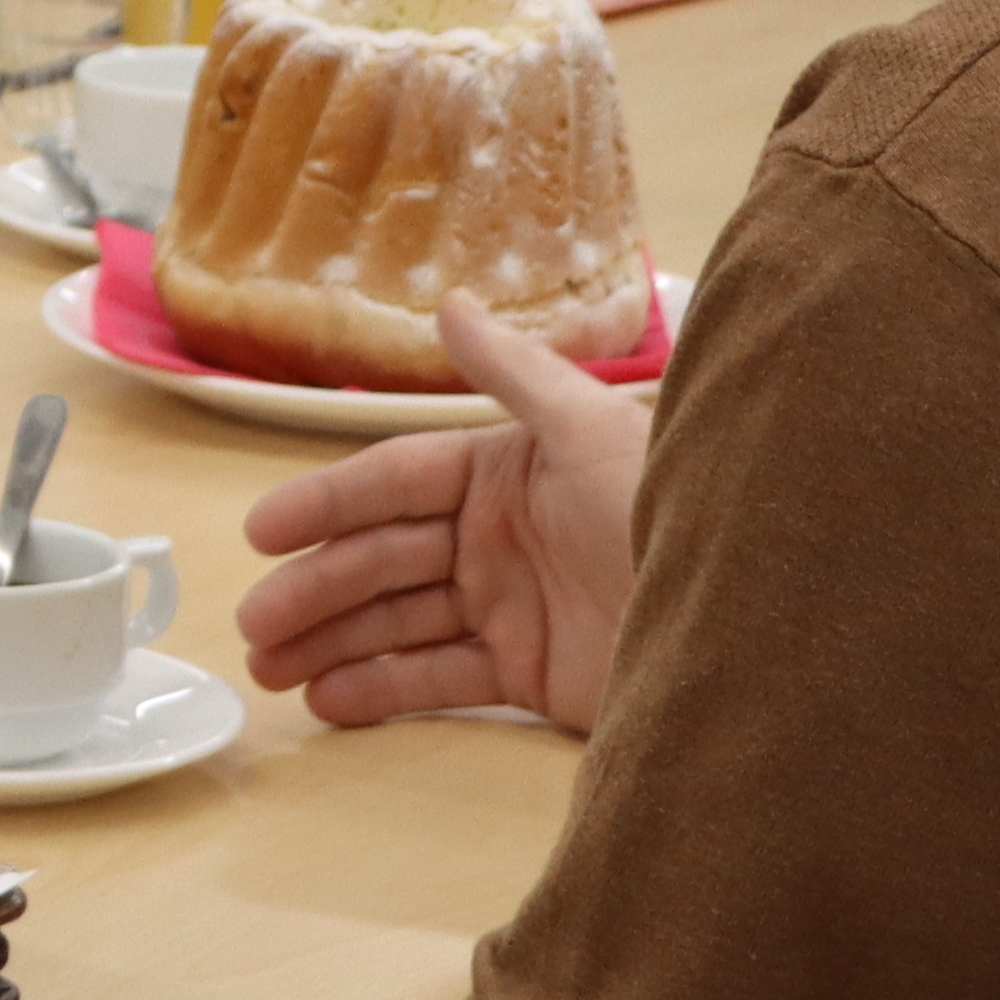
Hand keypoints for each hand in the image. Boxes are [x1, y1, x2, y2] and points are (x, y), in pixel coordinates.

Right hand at [234, 306, 652, 735]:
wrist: (749, 620)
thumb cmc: (671, 508)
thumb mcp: (591, 427)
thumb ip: (513, 370)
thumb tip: (449, 301)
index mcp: (506, 469)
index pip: (394, 482)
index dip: (326, 504)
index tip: (260, 532)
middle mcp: (498, 536)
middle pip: (384, 559)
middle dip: (315, 589)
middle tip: (251, 626)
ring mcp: (510, 607)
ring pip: (398, 622)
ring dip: (330, 641)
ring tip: (268, 670)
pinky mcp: (529, 675)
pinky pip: (438, 679)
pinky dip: (381, 688)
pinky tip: (327, 698)